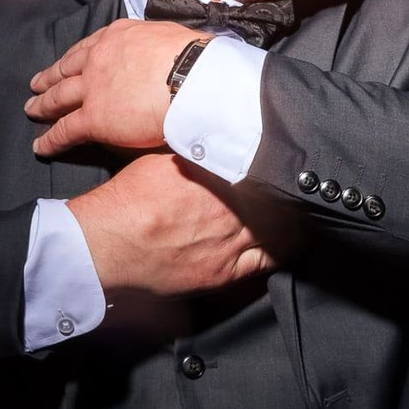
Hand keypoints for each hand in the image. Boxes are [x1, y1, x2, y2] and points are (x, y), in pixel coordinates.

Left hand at [26, 19, 203, 156]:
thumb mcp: (170, 37)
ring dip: (43, 105)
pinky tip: (41, 147)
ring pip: (58, 98)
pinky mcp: (94, 118)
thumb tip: (166, 54)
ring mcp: (93, 88)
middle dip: (50, 78)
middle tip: (37, 85)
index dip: (74, 58)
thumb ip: (156, 47)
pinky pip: (65, 130)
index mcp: (117, 37)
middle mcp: (98, 59)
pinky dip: (50, 139)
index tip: (67, 63)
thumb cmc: (193, 58)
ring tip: (32, 110)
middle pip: (66, 70)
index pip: (88, 47)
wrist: (191, 79)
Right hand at [64, 154, 289, 296]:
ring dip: (295, 219)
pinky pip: (267, 262)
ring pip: (279, 230)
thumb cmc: (127, 200)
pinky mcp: (222, 272)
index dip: (281, 164)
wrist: (103, 243)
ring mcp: (228, 243)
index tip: (290, 160)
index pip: (263, 168)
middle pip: (277, 199)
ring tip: (306, 210)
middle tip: (305, 186)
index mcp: (214, 176)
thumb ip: (196, 151)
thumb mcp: (163, 160)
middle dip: (293, 193)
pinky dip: (286, 250)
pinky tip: (297, 241)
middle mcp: (227, 209)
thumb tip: (219, 136)